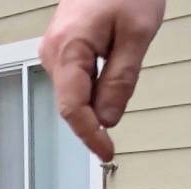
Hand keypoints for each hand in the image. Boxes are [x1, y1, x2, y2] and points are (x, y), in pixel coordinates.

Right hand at [38, 0, 165, 161]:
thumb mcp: (137, 33)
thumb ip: (121, 80)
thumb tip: (107, 118)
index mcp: (68, 49)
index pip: (73, 108)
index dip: (90, 135)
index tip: (106, 152)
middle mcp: (53, 51)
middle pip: (72, 102)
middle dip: (95, 119)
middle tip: (117, 132)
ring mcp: (53, 48)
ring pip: (74, 91)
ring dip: (97, 99)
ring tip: (123, 77)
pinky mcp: (61, 45)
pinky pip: (75, 77)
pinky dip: (93, 86)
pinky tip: (110, 76)